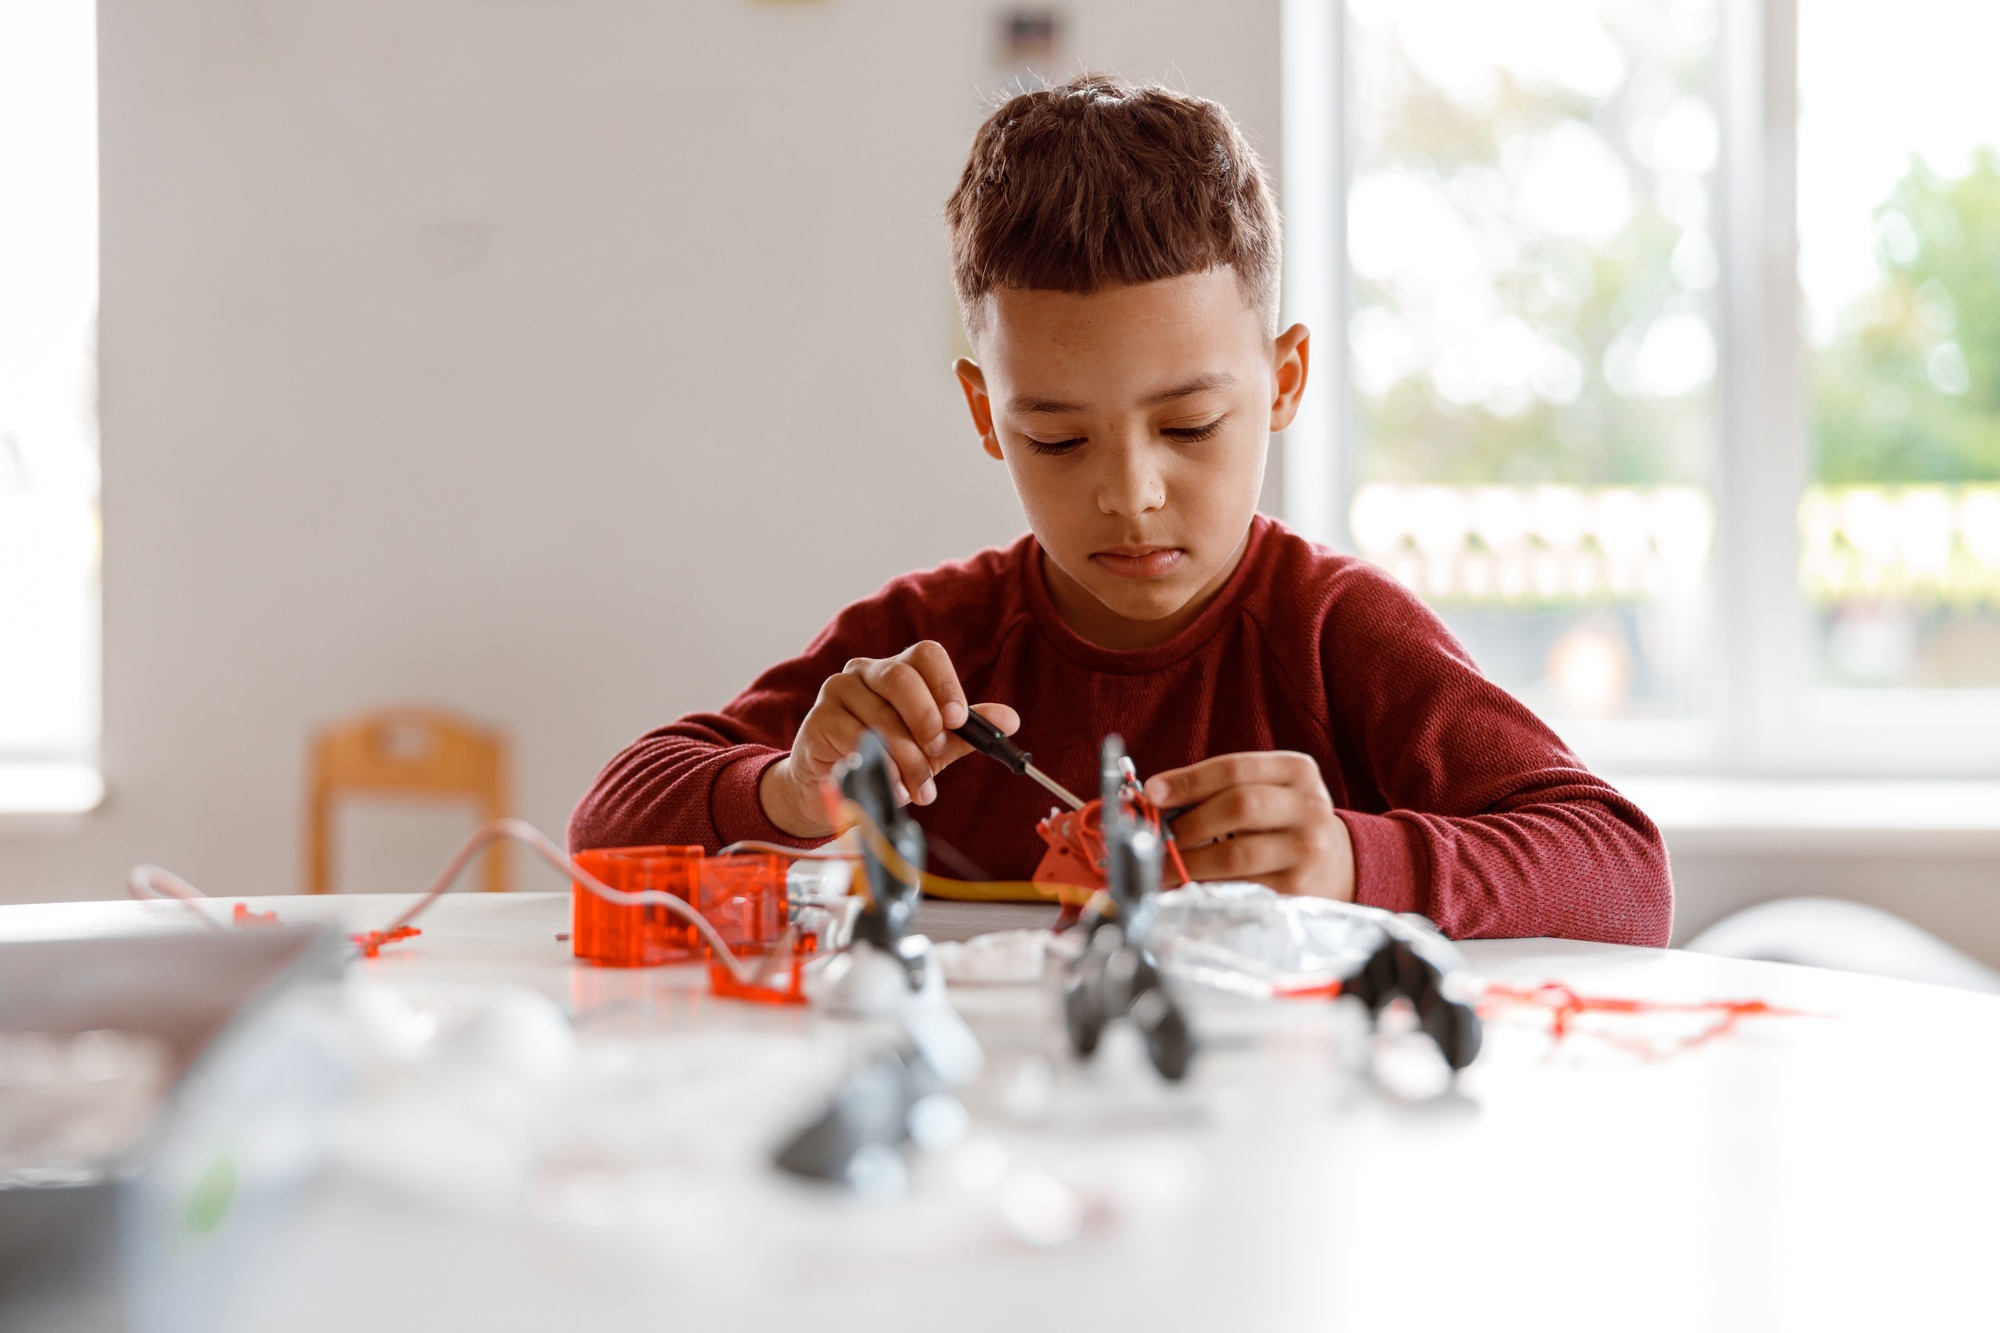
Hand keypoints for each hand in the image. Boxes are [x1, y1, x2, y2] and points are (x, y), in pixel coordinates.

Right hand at [759, 640, 1021, 838]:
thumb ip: (966, 731)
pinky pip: (855, 739)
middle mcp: (867, 671)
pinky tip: (893, 787)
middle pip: (901, 678)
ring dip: (908, 758)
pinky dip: (881, 767)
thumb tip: (1009, 720)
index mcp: (899, 668)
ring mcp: (839, 691)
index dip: (946, 684)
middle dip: (926, 720)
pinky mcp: (819, 719)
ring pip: (881, 715)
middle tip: (938, 754)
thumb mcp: (931, 746)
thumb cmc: (885, 757)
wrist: (831, 787)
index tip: (959, 720)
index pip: (927, 655)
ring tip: (922, 790)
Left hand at [1143, 752, 1354, 899]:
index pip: (1234, 768)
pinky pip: (1239, 886)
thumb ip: (1216, 787)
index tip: (1153, 792)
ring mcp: (1307, 849)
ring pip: (1236, 853)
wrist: (1333, 860)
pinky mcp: (1297, 888)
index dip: (1188, 780)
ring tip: (1162, 863)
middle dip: (1188, 822)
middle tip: (1157, 835)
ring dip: (1188, 860)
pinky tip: (1187, 882)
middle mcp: (1308, 806)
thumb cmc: (1280, 818)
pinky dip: (1205, 884)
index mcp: (1296, 770)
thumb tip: (1154, 798)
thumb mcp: (1263, 788)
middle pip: (1238, 806)